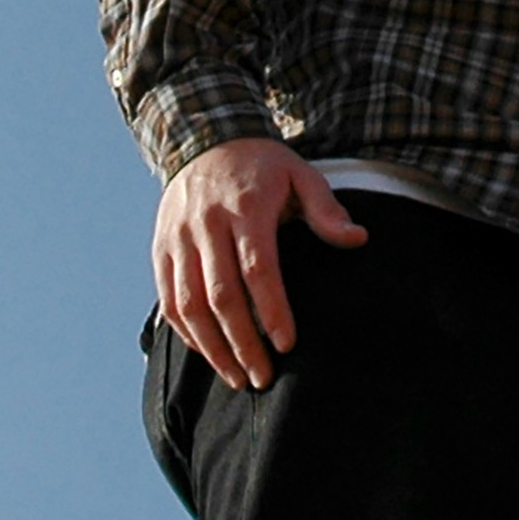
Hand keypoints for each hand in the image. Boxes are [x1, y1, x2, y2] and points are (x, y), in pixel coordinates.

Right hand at [153, 137, 360, 389]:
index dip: (271, 310)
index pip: (256, 268)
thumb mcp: (300, 174)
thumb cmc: (263, 167)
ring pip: (188, 304)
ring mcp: (178, 238)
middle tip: (263, 378)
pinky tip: (209, 355)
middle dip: (242, 343)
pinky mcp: (160, 249)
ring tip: (237, 378)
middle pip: (220, 295)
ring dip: (211, 348)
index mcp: (245, 206)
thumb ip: (326, 209)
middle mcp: (206, 223)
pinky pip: (168, 300)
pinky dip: (186, 333)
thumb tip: (358, 239)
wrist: (204, 141)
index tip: (287, 344)